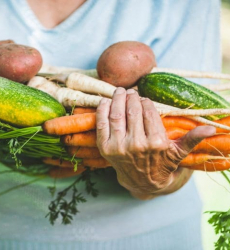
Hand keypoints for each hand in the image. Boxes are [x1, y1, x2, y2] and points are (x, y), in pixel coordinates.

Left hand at [96, 87, 215, 198]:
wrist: (141, 182)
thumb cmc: (161, 163)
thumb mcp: (177, 152)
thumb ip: (192, 138)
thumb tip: (211, 129)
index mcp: (156, 143)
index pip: (149, 113)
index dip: (145, 102)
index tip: (143, 98)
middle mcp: (136, 144)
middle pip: (132, 111)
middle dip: (131, 98)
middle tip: (130, 91)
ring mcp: (118, 146)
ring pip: (117, 115)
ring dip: (117, 99)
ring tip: (119, 91)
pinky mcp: (105, 148)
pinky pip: (101, 124)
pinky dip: (102, 110)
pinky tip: (105, 101)